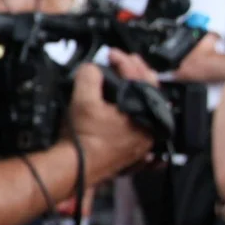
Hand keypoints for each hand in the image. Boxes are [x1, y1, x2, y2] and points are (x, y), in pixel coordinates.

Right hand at [69, 54, 155, 177]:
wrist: (74, 169)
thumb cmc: (82, 141)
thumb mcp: (83, 99)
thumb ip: (89, 76)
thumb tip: (92, 68)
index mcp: (143, 116)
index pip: (139, 79)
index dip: (123, 61)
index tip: (111, 54)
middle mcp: (148, 131)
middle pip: (150, 94)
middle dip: (136, 74)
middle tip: (123, 62)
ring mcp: (142, 144)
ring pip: (146, 111)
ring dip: (136, 94)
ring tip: (125, 82)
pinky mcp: (132, 153)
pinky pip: (140, 129)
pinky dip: (135, 116)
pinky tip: (129, 112)